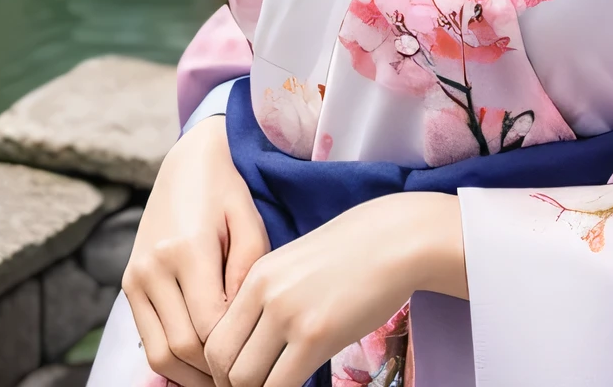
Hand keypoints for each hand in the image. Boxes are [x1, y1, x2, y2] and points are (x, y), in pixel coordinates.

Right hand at [123, 114, 270, 386]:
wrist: (187, 161)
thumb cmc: (228, 190)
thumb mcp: (249, 221)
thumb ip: (249, 271)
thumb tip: (242, 322)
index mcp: (187, 249)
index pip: (208, 324)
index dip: (233, 350)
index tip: (258, 358)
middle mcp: (154, 267)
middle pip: (182, 345)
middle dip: (212, 371)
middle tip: (243, 378)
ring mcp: (136, 277)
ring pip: (159, 352)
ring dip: (189, 375)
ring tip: (222, 378)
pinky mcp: (128, 284)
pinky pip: (147, 338)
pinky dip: (171, 359)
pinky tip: (201, 363)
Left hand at [204, 191, 466, 386]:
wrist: (397, 239)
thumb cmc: (355, 251)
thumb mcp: (299, 264)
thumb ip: (272, 296)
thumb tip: (255, 340)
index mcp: (257, 274)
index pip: (216, 334)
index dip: (221, 367)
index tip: (237, 377)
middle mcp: (265, 293)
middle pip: (222, 361)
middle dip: (231, 385)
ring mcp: (289, 314)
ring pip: (244, 379)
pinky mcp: (316, 335)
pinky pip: (280, 385)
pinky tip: (297, 385)